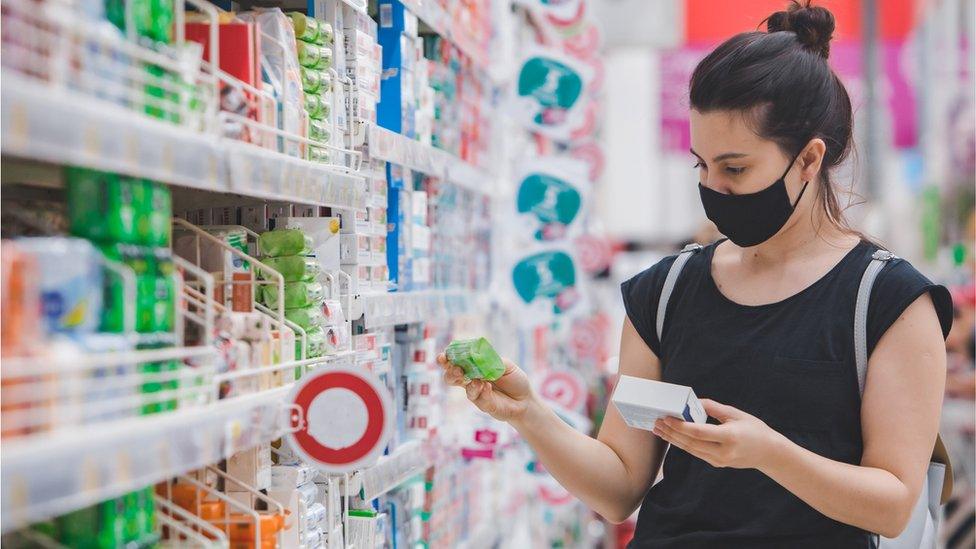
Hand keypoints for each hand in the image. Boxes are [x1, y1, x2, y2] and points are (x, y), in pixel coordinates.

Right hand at [437, 353, 535, 422]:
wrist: (525, 400)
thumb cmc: (514, 380)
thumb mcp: (506, 365)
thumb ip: (492, 361)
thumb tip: (478, 358)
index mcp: (474, 366)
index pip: (456, 361)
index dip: (447, 358)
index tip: (443, 356)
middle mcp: (471, 379)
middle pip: (451, 376)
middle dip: (450, 372)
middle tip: (457, 369)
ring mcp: (476, 393)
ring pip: (464, 388)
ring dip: (469, 383)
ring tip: (478, 381)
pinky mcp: (483, 405)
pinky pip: (478, 398)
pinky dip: (483, 392)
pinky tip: (488, 388)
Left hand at [652, 399, 785, 470]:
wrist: (769, 453)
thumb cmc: (754, 429)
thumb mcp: (736, 414)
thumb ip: (714, 408)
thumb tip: (694, 401)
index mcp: (729, 437)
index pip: (699, 433)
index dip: (680, 426)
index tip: (667, 418)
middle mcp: (723, 452)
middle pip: (691, 443)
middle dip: (671, 433)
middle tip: (657, 422)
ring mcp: (720, 461)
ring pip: (691, 450)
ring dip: (673, 440)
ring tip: (659, 430)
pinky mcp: (717, 464)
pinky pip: (697, 453)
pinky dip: (683, 444)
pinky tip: (673, 436)